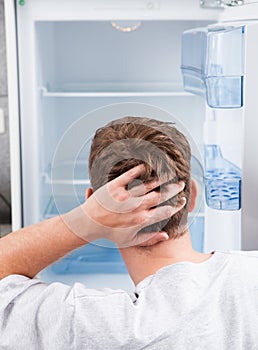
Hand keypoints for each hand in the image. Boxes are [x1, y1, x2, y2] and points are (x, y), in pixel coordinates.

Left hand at [64, 164, 185, 247]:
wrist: (89, 224)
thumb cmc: (110, 234)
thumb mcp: (130, 240)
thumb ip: (149, 238)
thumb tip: (166, 235)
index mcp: (142, 220)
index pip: (165, 211)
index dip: (177, 206)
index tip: (183, 201)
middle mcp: (136, 208)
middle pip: (160, 196)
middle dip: (174, 189)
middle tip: (182, 184)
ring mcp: (126, 196)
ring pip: (148, 185)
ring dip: (161, 179)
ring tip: (169, 174)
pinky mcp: (115, 187)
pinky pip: (130, 175)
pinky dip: (140, 170)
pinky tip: (147, 167)